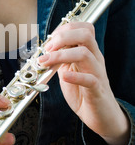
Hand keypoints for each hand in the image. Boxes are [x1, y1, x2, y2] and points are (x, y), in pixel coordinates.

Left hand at [38, 22, 129, 144]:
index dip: (65, 29)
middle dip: (62, 37)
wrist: (101, 115)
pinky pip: (90, 79)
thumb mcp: (68, 70)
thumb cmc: (83, 92)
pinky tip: (64, 77)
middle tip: (47, 49)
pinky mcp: (97, 91)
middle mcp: (95, 59)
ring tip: (46, 62)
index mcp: (89, 52)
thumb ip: (60, 59)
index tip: (50, 40)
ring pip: (85, 54)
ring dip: (61, 55)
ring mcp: (97, 74)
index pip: (84, 28)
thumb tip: (44, 49)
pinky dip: (75, 76)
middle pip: (85, 34)